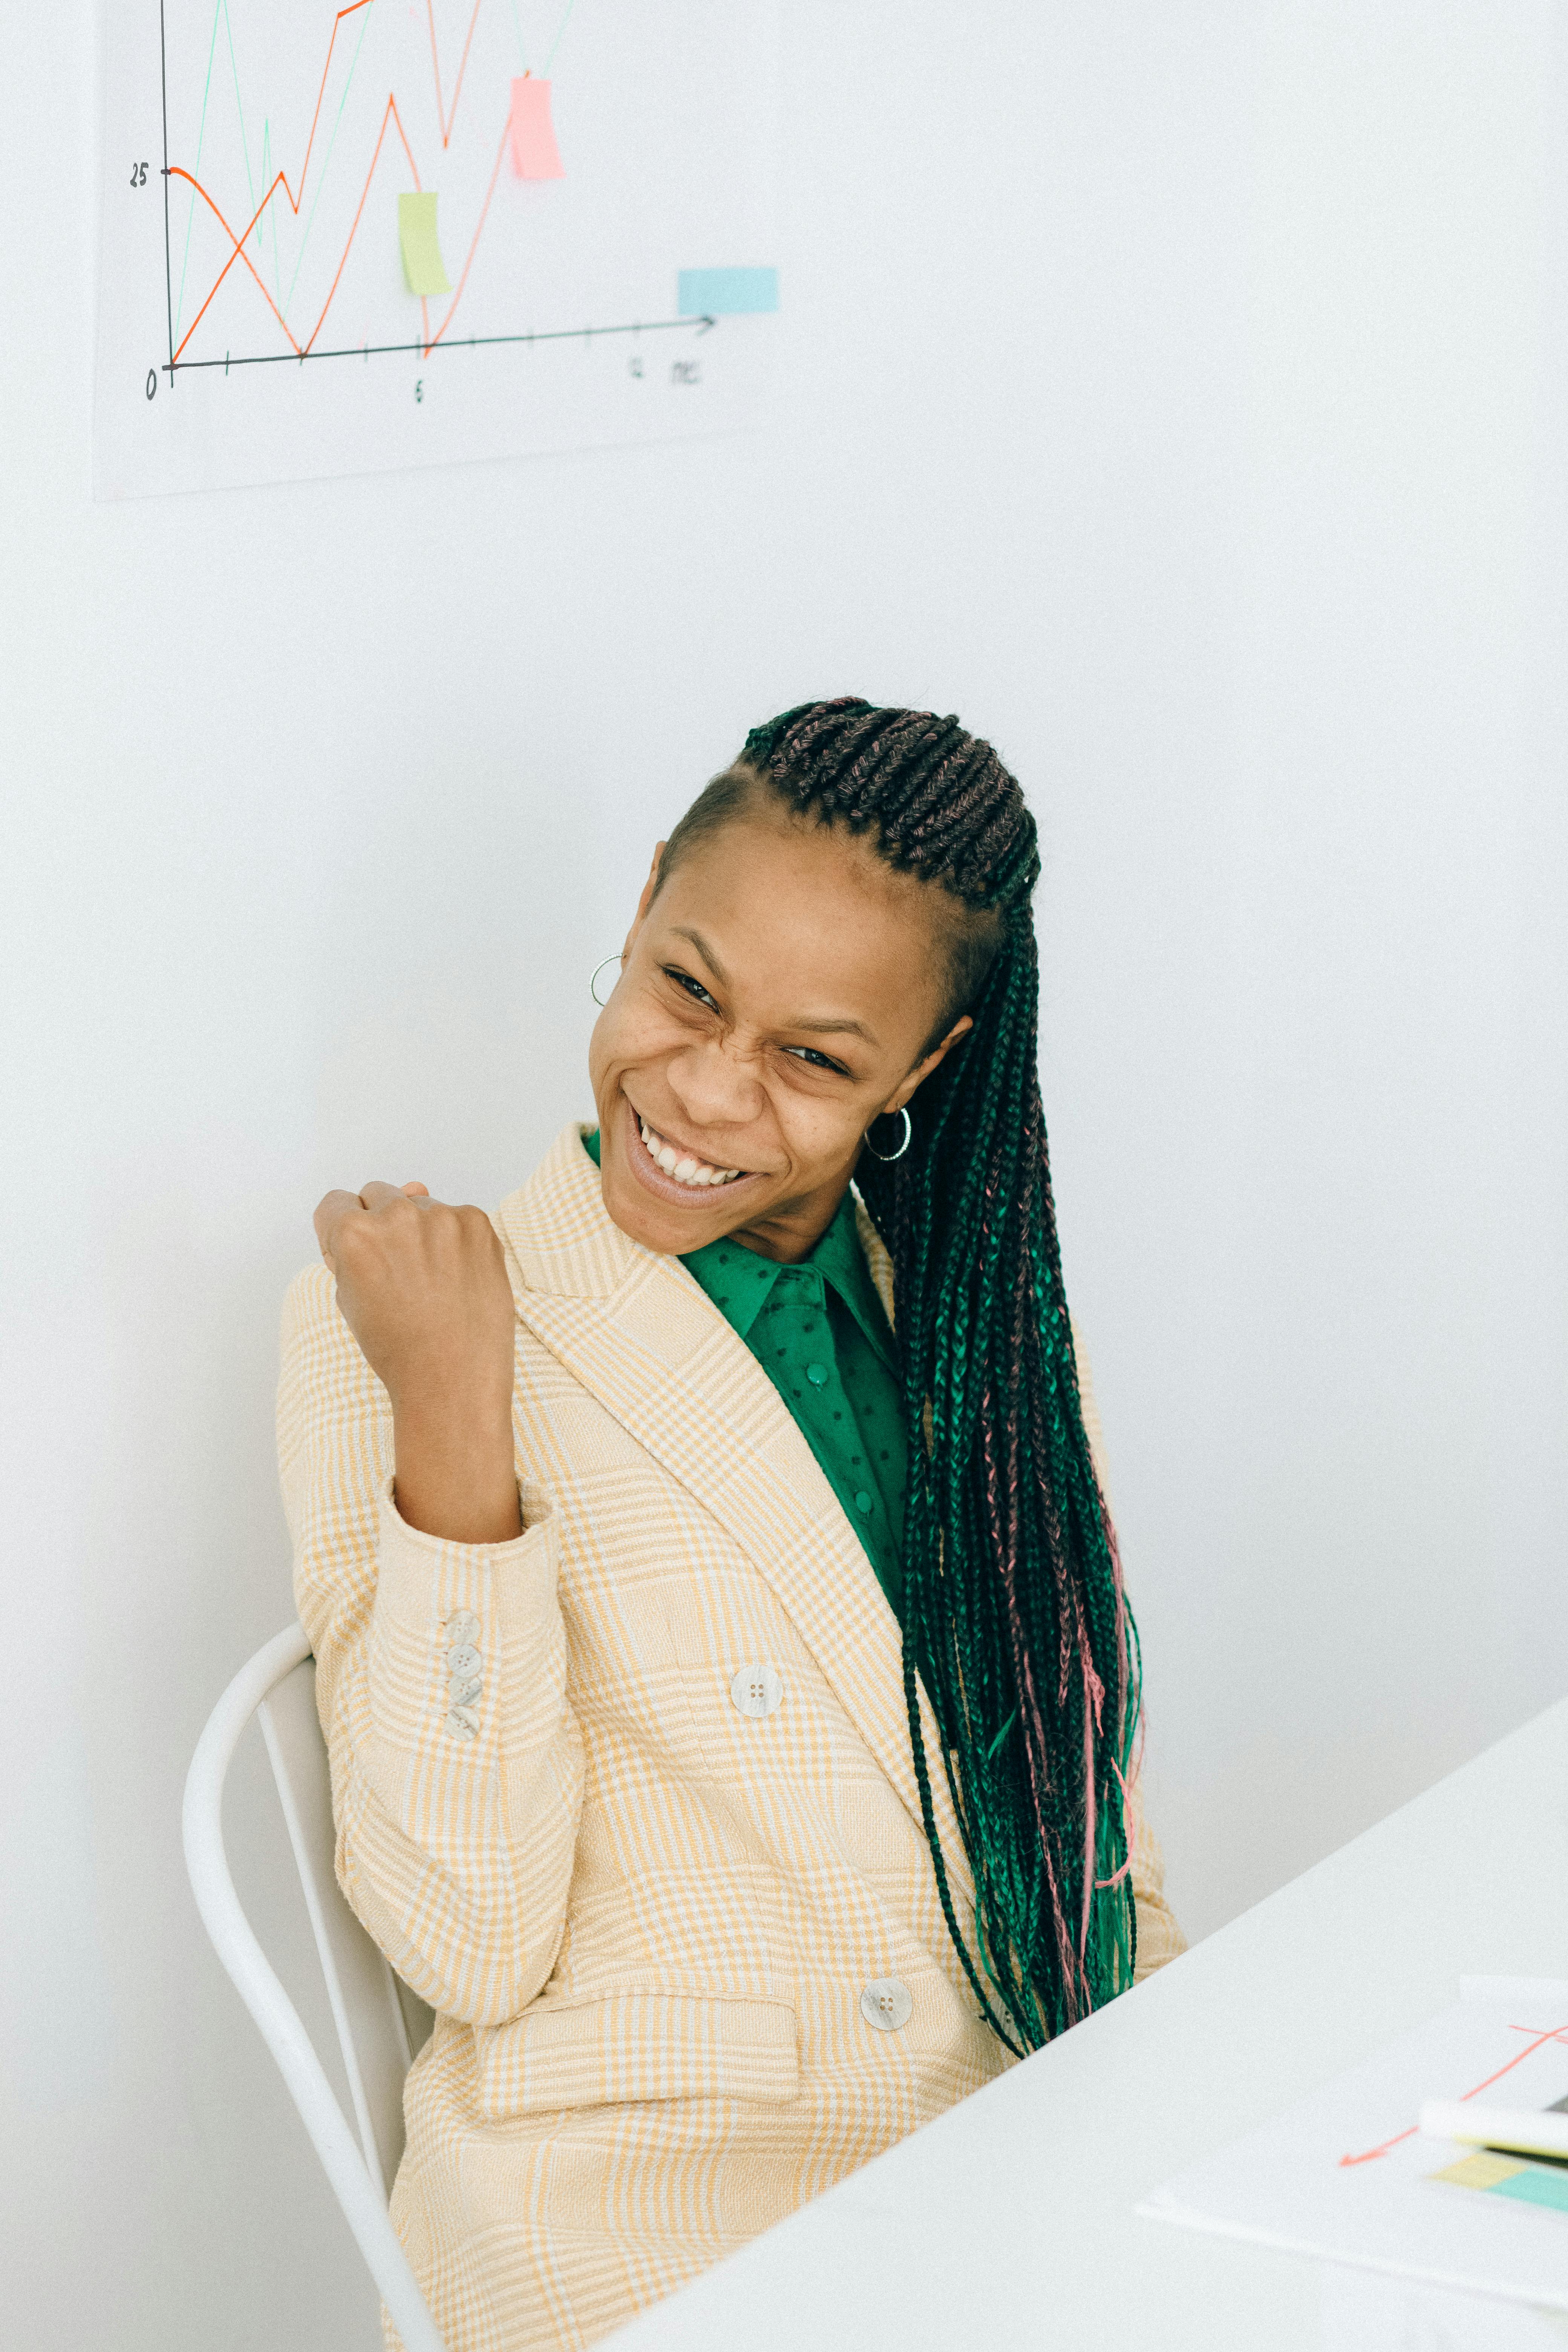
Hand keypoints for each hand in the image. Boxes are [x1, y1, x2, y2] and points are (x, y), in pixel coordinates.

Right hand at [314, 1181, 520, 1542]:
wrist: (453, 1380)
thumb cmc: (399, 1349)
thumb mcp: (350, 1298)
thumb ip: (353, 1247)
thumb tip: (388, 1196)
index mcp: (352, 1234)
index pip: (336, 1204)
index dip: (343, 1233)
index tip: (359, 1257)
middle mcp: (396, 1216)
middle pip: (378, 1195)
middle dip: (383, 1226)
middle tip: (398, 1272)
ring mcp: (441, 1217)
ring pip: (420, 1206)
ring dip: (422, 1231)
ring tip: (431, 1282)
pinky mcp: (477, 1224)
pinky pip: (457, 1218)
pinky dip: (456, 1241)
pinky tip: (456, 1279)